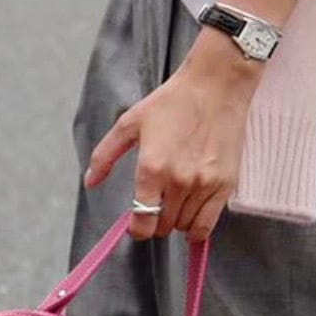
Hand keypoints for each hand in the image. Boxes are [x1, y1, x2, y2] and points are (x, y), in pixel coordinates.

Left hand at [83, 35, 260, 240]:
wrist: (216, 87)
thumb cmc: (172, 102)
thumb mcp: (130, 123)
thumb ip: (105, 156)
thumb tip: (90, 183)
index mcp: (152, 168)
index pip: (142, 222)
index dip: (137, 229)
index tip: (136, 224)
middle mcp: (178, 181)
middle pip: (163, 226)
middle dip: (155, 221)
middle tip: (157, 204)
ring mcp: (204, 185)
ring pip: (184, 227)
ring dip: (176, 221)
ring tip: (176, 203)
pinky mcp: (225, 185)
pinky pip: (208, 225)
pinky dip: (197, 228)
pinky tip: (192, 220)